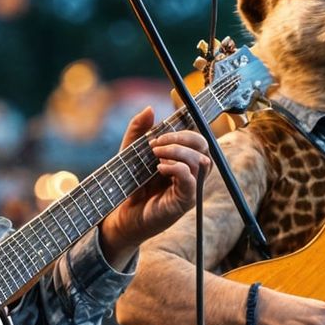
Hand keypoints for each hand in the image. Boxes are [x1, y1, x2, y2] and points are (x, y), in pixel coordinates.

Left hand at [98, 109, 210, 266]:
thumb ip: (138, 131)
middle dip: (182, 139)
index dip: (183, 131)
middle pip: (204, 147)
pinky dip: (176, 169)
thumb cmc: (130, 186)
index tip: (159, 133)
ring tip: (155, 156)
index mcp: (182, 160)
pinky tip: (159, 168)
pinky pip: (191, 181)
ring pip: (200, 162)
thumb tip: (150, 109)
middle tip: (157, 143)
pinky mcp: (184, 202)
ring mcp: (190, 188)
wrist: (121, 215)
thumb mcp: (130, 153)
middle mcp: (191, 173)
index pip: (197, 140)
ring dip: (177, 152)